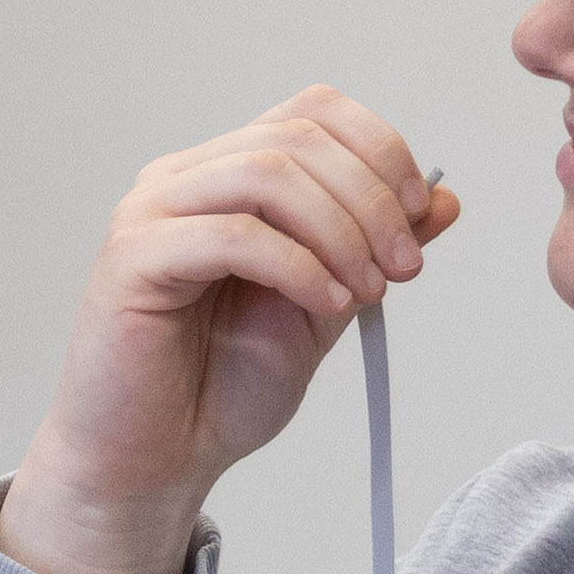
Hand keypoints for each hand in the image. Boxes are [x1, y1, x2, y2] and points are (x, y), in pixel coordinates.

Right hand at [0, 87, 457, 573]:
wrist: (155, 461)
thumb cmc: (220, 388)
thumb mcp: (325, 306)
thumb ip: (371, 251)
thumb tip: (442, 200)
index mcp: (227, 177)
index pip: (312, 112)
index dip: (380, 150)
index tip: (417, 218)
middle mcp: (184, 180)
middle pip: (297, 139)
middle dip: (371, 200)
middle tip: (403, 268)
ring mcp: (151, 213)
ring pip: (267, 175)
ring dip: (339, 231)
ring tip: (364, 292)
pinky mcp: (132, 258)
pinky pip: (232, 235)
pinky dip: (297, 266)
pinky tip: (324, 304)